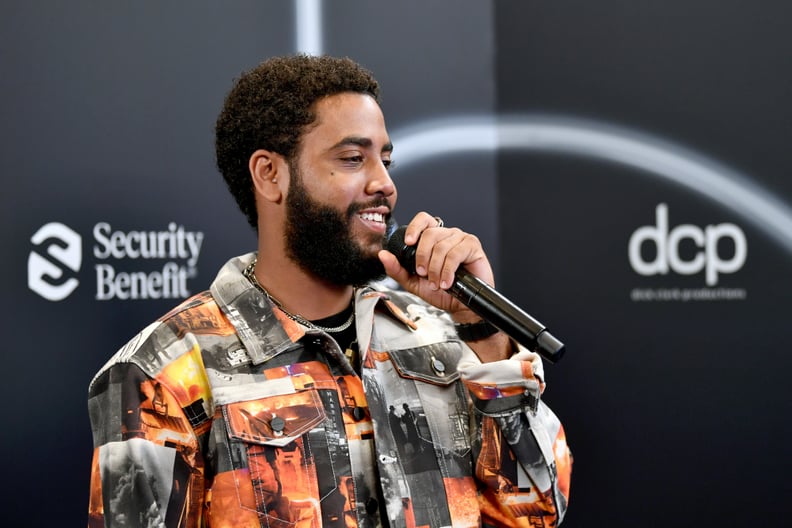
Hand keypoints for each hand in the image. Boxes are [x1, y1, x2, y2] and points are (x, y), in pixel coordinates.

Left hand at [378, 212, 492, 321]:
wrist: (460, 306)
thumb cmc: (440, 292)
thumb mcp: (412, 282)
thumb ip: (397, 269)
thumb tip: (383, 255)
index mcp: (434, 238)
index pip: (423, 219)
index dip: (415, 227)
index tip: (409, 242)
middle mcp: (447, 235)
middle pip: (430, 234)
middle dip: (422, 257)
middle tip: (423, 274)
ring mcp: (461, 238)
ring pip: (442, 246)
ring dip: (436, 269)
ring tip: (437, 283)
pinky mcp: (472, 246)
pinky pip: (455, 253)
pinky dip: (448, 271)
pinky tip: (447, 282)